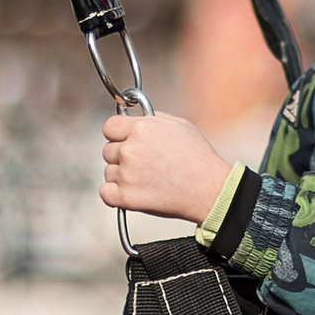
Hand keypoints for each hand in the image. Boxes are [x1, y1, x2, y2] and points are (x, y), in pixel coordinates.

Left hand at [101, 112, 233, 222]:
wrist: (209, 190)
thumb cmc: (198, 158)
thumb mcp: (179, 125)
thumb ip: (151, 119)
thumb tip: (132, 117)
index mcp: (142, 128)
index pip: (109, 127)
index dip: (118, 134)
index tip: (125, 141)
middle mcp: (131, 150)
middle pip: (108, 150)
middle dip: (122, 156)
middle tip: (145, 164)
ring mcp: (126, 174)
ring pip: (108, 172)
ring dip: (121, 175)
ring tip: (147, 179)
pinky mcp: (125, 197)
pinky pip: (105, 192)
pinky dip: (115, 194)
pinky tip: (134, 191)